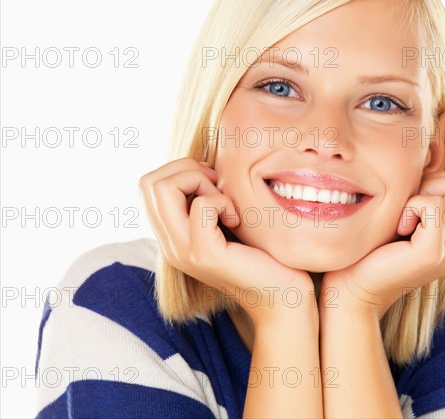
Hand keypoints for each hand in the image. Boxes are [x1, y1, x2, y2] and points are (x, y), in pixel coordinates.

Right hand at [138, 158, 314, 324]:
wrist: (282, 295)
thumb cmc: (261, 252)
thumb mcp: (225, 219)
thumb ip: (205, 197)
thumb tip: (202, 165)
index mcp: (170, 235)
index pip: (147, 184)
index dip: (180, 171)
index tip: (212, 183)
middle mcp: (169, 244)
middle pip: (149, 181)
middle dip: (187, 170)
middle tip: (217, 189)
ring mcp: (182, 251)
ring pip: (164, 187)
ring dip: (202, 182)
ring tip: (225, 204)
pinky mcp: (204, 254)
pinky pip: (201, 205)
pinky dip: (223, 201)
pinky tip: (237, 220)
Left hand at [320, 170, 444, 318]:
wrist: (351, 285)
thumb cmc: (371, 245)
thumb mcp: (403, 212)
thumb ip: (423, 192)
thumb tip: (429, 154)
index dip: (438, 179)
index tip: (410, 201)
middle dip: (434, 182)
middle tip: (406, 208)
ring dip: (423, 193)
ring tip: (403, 219)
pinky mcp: (434, 253)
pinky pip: (433, 205)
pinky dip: (411, 207)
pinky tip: (398, 228)